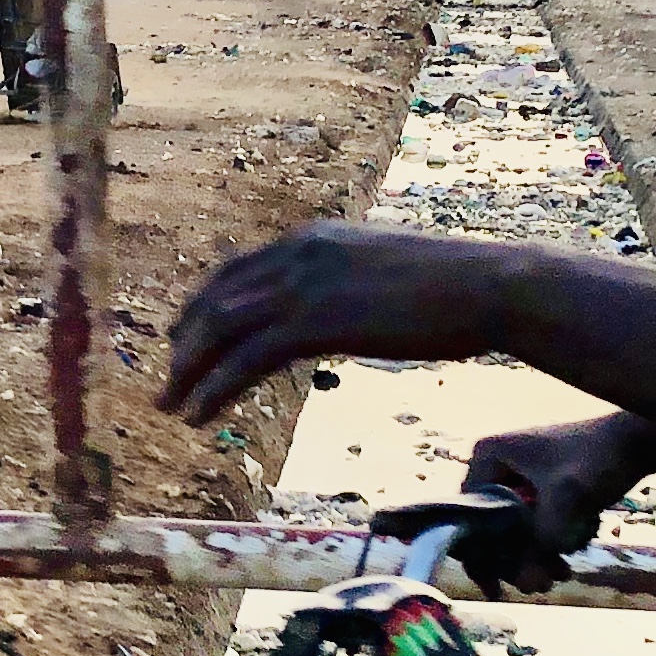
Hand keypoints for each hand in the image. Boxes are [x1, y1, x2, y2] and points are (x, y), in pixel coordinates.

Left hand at [159, 223, 515, 426]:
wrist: (487, 287)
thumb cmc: (455, 288)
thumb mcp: (386, 274)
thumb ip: (348, 285)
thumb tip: (342, 310)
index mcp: (312, 237)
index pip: (237, 271)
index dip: (202, 306)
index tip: (183, 336)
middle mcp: (298, 253)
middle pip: (217, 298)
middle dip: (185, 342)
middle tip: (167, 381)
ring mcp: (304, 284)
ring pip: (220, 329)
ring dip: (189, 372)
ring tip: (171, 408)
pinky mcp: (316, 321)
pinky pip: (245, 359)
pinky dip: (215, 389)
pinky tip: (201, 417)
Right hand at [462, 413, 655, 574]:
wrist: (641, 440)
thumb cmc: (598, 460)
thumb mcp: (564, 504)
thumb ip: (540, 545)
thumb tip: (525, 583)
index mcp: (488, 456)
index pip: (468, 518)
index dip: (482, 556)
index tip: (500, 586)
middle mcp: (495, 465)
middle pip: (491, 528)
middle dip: (517, 559)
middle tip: (542, 584)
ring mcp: (518, 475)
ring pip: (515, 530)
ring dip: (537, 554)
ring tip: (561, 572)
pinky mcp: (540, 485)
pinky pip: (534, 522)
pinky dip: (551, 539)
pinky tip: (572, 549)